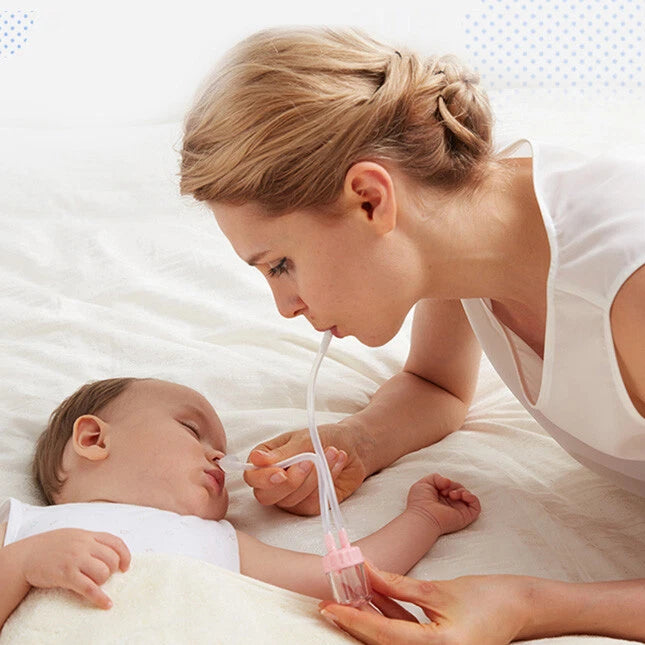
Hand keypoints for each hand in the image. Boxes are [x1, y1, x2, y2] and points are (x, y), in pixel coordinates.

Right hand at [19, 528, 130, 608]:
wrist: (26, 555)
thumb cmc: (51, 546)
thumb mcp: (74, 536)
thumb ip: (91, 541)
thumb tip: (110, 550)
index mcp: (88, 535)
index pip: (115, 542)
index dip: (125, 555)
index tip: (125, 566)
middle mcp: (84, 545)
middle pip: (112, 559)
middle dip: (112, 571)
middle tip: (104, 576)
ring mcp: (75, 559)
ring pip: (103, 572)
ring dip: (103, 582)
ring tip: (94, 584)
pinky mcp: (66, 574)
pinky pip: (89, 587)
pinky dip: (100, 597)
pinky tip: (106, 604)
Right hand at [243, 423, 369, 514]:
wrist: (352, 446)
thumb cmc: (324, 437)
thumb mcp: (303, 439)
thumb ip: (282, 453)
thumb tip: (257, 459)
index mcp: (266, 461)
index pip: (252, 477)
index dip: (264, 478)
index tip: (281, 472)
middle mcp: (274, 482)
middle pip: (266, 496)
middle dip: (290, 482)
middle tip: (310, 462)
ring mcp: (291, 496)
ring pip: (291, 499)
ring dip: (315, 477)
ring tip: (332, 453)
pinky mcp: (309, 505)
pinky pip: (311, 502)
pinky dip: (326, 482)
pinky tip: (337, 463)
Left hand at [319, 563, 528, 644]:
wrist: (520, 608)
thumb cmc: (488, 598)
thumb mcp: (439, 590)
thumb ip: (399, 585)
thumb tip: (367, 573)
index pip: (384, 634)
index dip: (353, 619)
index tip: (329, 607)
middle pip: (382, 641)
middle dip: (355, 621)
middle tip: (328, 603)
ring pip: (390, 638)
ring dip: (369, 618)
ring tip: (345, 597)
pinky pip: (404, 634)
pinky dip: (387, 618)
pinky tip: (372, 599)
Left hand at [406, 473, 480, 533]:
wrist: (423, 516)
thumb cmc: (419, 502)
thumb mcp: (424, 483)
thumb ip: (437, 477)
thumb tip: (449, 482)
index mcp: (441, 498)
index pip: (451, 486)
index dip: (448, 483)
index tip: (440, 486)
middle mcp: (450, 504)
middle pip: (460, 489)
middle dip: (454, 486)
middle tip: (444, 491)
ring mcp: (458, 511)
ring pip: (468, 496)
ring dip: (462, 491)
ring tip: (452, 495)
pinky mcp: (465, 517)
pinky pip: (476, 506)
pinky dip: (472, 498)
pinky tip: (463, 495)